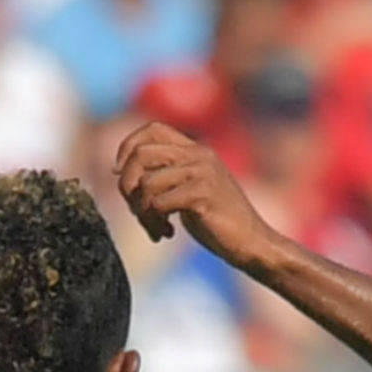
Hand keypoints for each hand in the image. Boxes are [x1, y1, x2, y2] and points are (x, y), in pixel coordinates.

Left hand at [115, 121, 280, 269]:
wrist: (252, 243)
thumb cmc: (218, 221)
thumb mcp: (190, 188)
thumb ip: (166, 174)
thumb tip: (119, 170)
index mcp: (197, 150)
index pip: (152, 129)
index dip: (128, 147)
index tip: (120, 174)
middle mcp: (199, 155)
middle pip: (140, 154)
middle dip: (127, 186)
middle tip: (136, 211)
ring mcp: (202, 173)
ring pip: (146, 183)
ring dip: (141, 212)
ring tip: (154, 228)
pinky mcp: (203, 194)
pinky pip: (158, 203)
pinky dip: (154, 222)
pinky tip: (166, 233)